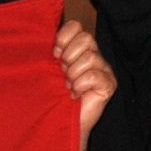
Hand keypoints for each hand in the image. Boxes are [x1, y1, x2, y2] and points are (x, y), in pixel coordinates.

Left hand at [53, 19, 116, 150]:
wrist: (62, 124)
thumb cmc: (54, 97)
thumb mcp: (49, 70)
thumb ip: (51, 53)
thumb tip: (42, 38)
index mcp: (78, 48)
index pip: (76, 26)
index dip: (63, 38)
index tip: (54, 55)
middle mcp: (94, 54)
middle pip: (86, 37)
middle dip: (69, 57)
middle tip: (63, 73)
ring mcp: (104, 69)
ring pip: (90, 57)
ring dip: (74, 74)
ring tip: (69, 85)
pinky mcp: (109, 83)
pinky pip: (94, 75)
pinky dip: (80, 85)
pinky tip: (75, 94)